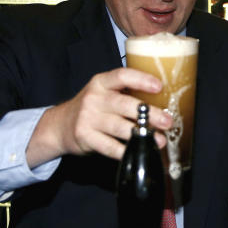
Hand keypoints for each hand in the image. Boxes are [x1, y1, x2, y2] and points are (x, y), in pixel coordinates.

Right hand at [28, 67, 170, 164]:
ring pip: (119, 127)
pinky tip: (138, 151)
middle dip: (149, 114)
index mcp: (101, 83)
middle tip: (167, 121)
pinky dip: (126, 151)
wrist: (60, 125)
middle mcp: (94, 98)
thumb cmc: (93, 107)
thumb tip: (163, 103)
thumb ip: (126, 94)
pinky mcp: (85, 137)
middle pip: (124, 104)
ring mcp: (88, 118)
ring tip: (159, 140)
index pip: (122, 76)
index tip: (159, 86)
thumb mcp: (104, 93)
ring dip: (141, 135)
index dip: (141, 79)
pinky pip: (110, 146)